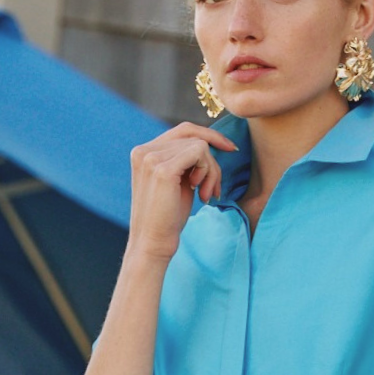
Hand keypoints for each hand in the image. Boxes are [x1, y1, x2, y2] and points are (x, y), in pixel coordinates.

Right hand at [128, 121, 238, 261]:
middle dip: (211, 162)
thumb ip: (185, 161)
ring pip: (200, 145)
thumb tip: (210, 143)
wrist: (153, 244)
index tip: (229, 149)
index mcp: (143, 152)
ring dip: (211, 171)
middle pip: (193, 136)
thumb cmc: (167, 218)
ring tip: (206, 195)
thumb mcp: (176, 182)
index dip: (209, 135)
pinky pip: (200, 152)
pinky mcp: (162, 169)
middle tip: (213, 189)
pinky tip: (201, 193)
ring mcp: (151, 158)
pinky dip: (208, 171)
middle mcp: (144, 150)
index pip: (183, 130)